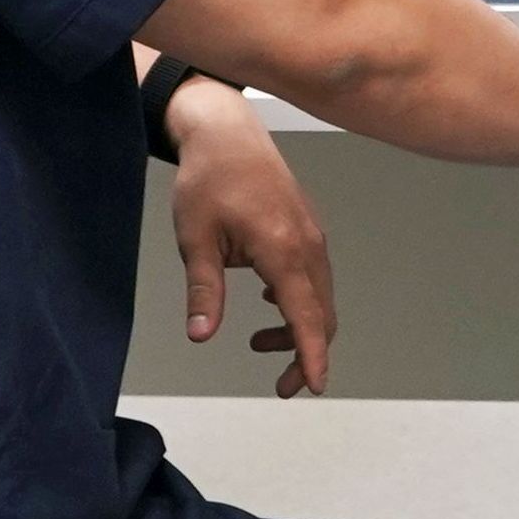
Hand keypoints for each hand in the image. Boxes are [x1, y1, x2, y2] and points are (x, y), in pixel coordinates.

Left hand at [165, 77, 335, 395]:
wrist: (226, 132)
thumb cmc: (208, 179)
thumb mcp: (196, 239)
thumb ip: (204, 291)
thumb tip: (201, 336)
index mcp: (282, 249)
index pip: (306, 317)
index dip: (311, 357)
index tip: (313, 387)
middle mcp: (307, 245)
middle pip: (322, 314)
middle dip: (307, 353)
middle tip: (282, 384)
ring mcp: (311, 235)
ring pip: (320, 297)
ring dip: (299, 327)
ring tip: (259, 342)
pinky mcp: (306, 228)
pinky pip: (315, 276)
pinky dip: (300, 301)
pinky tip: (269, 301)